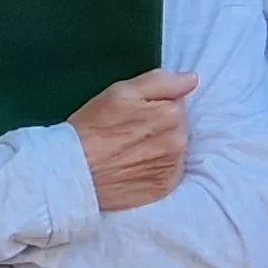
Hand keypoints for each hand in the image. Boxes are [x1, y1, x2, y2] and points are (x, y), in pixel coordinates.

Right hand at [69, 70, 198, 212]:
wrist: (75, 171)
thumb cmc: (94, 127)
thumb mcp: (122, 91)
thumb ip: (161, 81)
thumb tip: (192, 79)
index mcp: (172, 114)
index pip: (176, 101)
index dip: (154, 104)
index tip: (133, 112)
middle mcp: (179, 142)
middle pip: (178, 126)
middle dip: (159, 125)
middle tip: (129, 131)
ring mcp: (172, 168)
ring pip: (174, 148)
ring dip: (159, 147)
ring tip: (130, 150)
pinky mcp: (164, 188)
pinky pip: (168, 172)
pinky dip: (157, 168)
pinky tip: (136, 166)